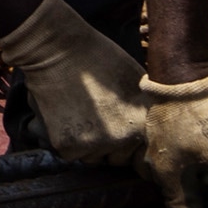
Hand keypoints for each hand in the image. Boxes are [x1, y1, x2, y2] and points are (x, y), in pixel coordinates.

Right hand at [0, 0, 151, 167]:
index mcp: (144, 124)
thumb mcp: (137, 81)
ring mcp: (95, 144)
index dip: (129, 141)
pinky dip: (66, 140)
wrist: (55, 50)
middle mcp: (123, 139)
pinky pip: (72, 154)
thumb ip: (146, 110)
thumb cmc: (97, 58)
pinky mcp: (68, 146)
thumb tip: (153, 127)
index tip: (117, 127)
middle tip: (96, 118)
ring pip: (93, 157)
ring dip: (87, 144)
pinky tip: (65, 116)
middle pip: (118, 158)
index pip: (142, 153)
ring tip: (80, 114)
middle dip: (108, 144)